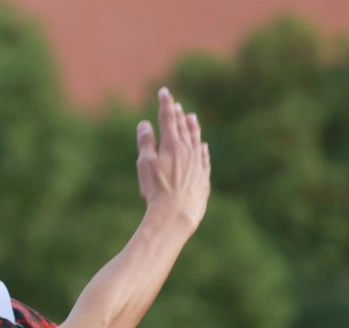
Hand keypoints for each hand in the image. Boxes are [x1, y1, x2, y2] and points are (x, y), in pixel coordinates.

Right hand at [137, 87, 210, 232]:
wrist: (177, 214)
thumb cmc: (157, 190)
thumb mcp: (145, 165)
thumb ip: (146, 143)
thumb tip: (144, 124)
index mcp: (171, 144)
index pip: (168, 117)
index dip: (166, 103)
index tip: (164, 92)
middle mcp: (187, 150)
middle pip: (182, 127)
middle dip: (178, 114)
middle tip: (176, 104)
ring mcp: (197, 163)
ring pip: (196, 139)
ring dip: (192, 127)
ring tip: (192, 117)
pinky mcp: (203, 177)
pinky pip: (204, 158)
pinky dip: (202, 149)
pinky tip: (202, 146)